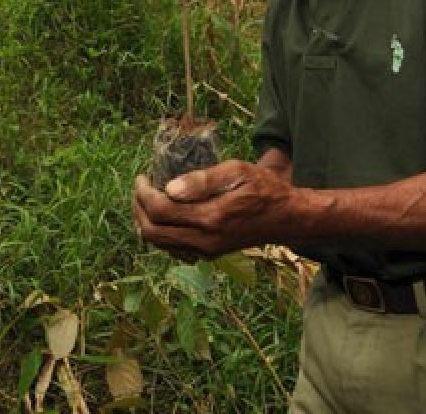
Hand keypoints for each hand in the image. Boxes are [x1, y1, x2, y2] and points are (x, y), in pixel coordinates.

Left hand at [132, 160, 297, 258]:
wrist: (286, 218)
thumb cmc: (264, 188)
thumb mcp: (237, 172)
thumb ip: (203, 180)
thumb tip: (169, 188)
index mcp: (210, 218)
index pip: (160, 210)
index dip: (144, 193)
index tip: (142, 177)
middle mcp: (205, 240)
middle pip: (152, 231)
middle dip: (138, 208)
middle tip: (139, 188)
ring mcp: (206, 251)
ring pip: (159, 243)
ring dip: (145, 221)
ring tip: (146, 199)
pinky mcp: (208, 254)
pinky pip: (172, 248)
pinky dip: (159, 233)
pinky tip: (162, 216)